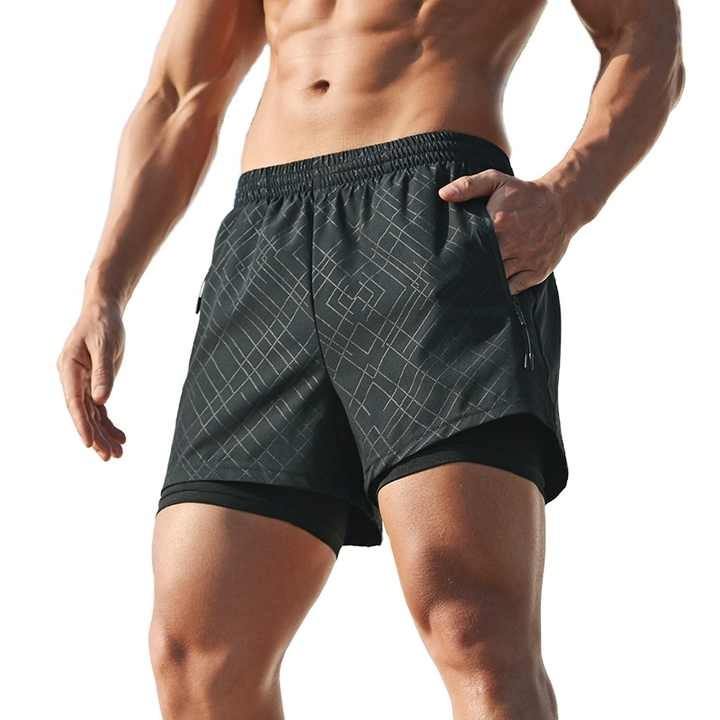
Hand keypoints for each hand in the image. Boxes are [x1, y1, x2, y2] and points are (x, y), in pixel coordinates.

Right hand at [57, 299, 126, 460]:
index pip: (74, 402)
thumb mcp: (105, 346)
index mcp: (69, 369)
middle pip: (83, 413)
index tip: (88, 443)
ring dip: (104, 434)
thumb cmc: (103, 325)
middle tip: (108, 456)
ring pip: (92, 414)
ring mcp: (83, 383)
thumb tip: (100, 401)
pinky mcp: (95, 384)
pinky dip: (109, 423)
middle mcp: (73, 379)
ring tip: (117, 453)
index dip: (81, 424)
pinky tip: (120, 437)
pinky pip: (100, 408)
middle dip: (96, 436)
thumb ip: (103, 374)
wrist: (104, 313)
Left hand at [438, 169, 576, 293]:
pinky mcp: (537, 272)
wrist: (564, 203)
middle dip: (470, 271)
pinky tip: (493, 285)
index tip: (448, 260)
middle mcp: (512, 244)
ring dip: (485, 280)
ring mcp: (526, 260)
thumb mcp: (497, 181)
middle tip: (455, 277)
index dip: (458, 256)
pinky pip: (513, 289)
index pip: (470, 247)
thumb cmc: (525, 193)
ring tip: (472, 283)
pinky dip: (502, 289)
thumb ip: (468, 186)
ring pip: (497, 279)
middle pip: (482, 266)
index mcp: (498, 223)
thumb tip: (443, 194)